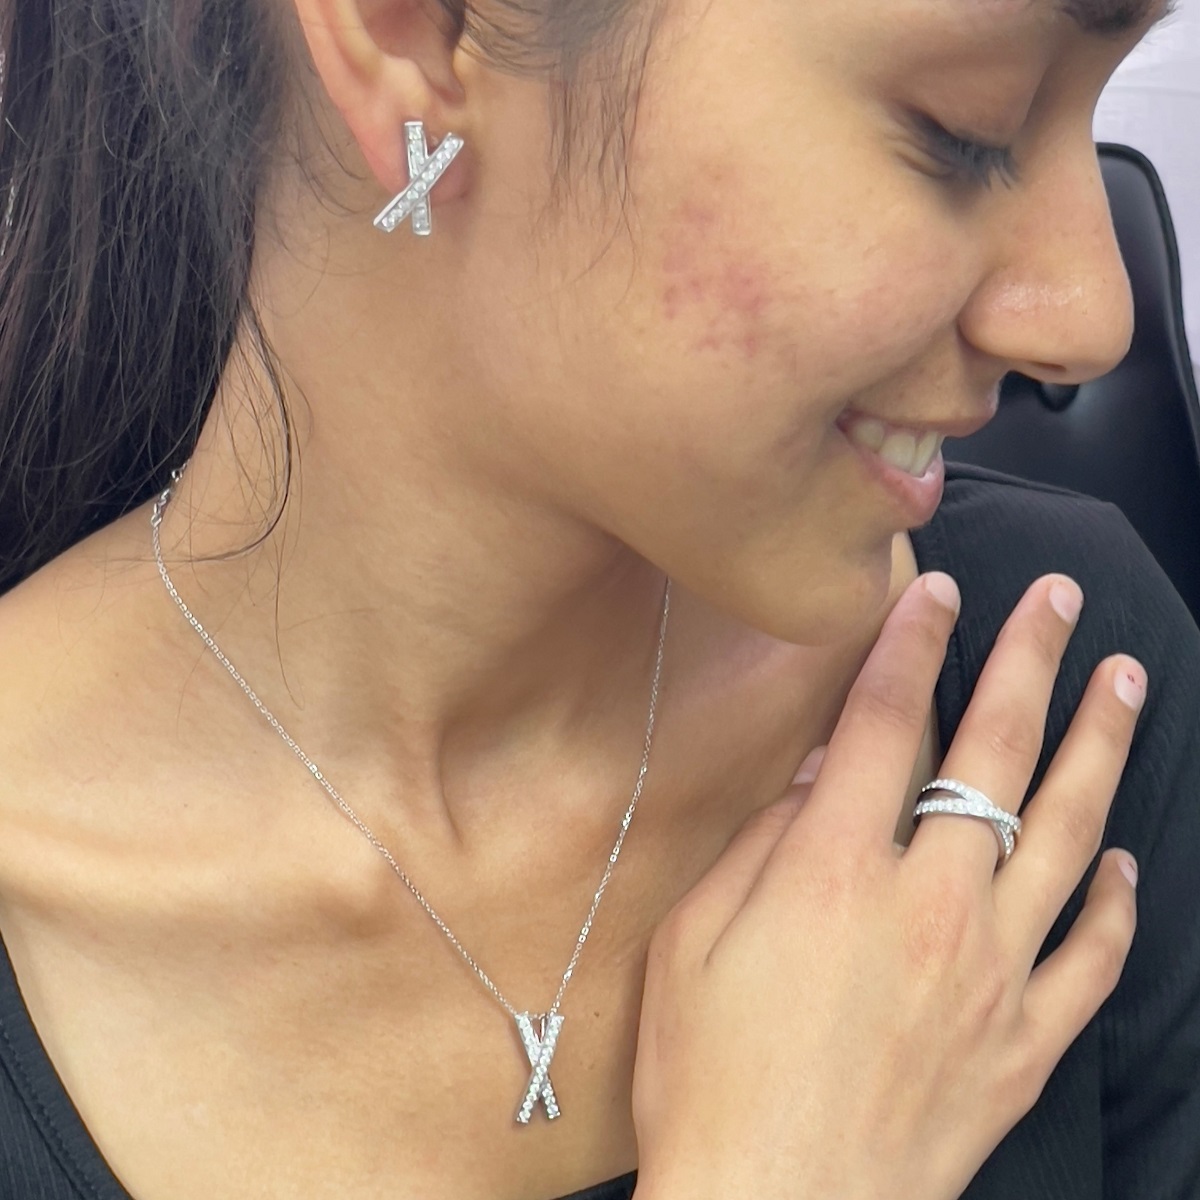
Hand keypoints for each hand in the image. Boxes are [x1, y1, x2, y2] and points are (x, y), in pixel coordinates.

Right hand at [631, 573, 1142, 1199]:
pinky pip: (1092, 959)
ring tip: (1125, 680)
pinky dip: (1117, 905)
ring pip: (1070, 836)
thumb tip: (824, 774)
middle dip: (1030, 662)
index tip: (933, 590)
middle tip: (1060, 600)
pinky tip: (1126, 863)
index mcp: (835, 873)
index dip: (911, 644)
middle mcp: (931, 906)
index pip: (888, 722)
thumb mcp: (691, 942)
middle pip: (995, 755)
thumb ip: (762, 844)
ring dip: (1099, 747)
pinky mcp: (1024, 1044)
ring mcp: (993, 975)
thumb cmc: (707, 1078)